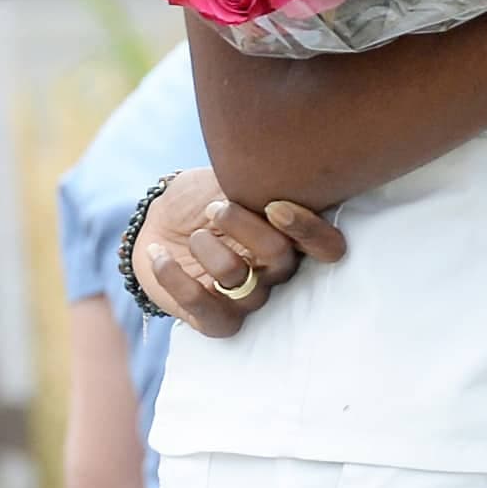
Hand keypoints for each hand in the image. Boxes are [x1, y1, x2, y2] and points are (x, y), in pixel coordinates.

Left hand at [135, 168, 347, 335]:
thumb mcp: (231, 180)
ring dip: (209, 251)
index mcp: (292, 238)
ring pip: (239, 282)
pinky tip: (159, 255)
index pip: (329, 248)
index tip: (273, 205)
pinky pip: (205, 311)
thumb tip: (280, 169)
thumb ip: (260, 183)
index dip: (309, 231)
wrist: (158, 222)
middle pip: (281, 260)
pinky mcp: (212, 318)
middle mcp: (276, 272)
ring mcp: (246, 298)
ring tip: (193, 234)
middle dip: (246, 229)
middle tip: (216, 208)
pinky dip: (177, 282)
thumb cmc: (202, 197)